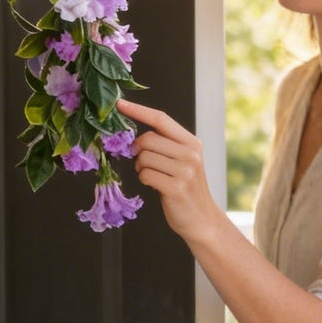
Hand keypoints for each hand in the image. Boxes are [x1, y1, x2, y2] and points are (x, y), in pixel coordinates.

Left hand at [116, 99, 226, 241]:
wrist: (201, 218)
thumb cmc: (185, 187)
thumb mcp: (182, 160)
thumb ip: (164, 145)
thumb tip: (133, 137)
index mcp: (191, 142)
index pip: (161, 119)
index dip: (138, 110)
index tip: (119, 104)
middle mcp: (190, 154)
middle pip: (148, 139)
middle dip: (138, 151)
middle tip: (145, 163)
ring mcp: (185, 171)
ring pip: (144, 158)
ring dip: (141, 168)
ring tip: (155, 176)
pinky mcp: (176, 188)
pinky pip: (145, 175)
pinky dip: (145, 180)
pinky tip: (157, 186)